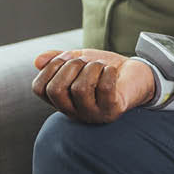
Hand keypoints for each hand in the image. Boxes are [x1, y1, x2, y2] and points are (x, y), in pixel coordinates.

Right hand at [31, 49, 154, 123]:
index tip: (67, 59)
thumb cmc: (103, 68)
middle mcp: (74, 112)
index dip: (50, 67)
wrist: (135, 74)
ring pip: (80, 88)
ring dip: (92, 67)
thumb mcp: (78, 59)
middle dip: (70, 66)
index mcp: (62, 101)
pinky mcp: (112, 111)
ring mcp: (93, 114)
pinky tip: (112, 71)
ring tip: (101, 66)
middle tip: (85, 62)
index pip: (39, 88)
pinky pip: (104, 89)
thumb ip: (58, 60)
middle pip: (56, 90)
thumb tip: (37, 61)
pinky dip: (107, 73)